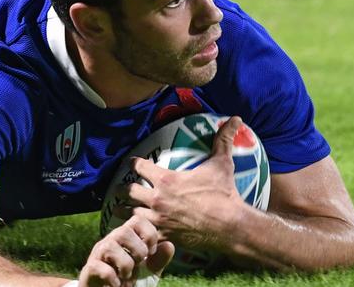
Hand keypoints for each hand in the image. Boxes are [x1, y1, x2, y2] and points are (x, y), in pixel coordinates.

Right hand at [78, 215, 173, 286]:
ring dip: (125, 264)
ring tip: (127, 277)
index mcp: (126, 238)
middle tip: (138, 265)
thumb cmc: (128, 282)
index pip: (137, 220)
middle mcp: (111, 241)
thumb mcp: (148, 272)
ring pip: (110, 246)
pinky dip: (113, 278)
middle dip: (138, 251)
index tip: (151, 252)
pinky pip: (99, 267)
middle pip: (124, 231)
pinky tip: (117, 284)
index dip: (149, 234)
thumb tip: (169, 245)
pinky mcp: (90, 270)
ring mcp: (98, 255)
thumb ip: (158, 260)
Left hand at [122, 117, 246, 250]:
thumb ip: (223, 140)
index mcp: (166, 179)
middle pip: (128, 191)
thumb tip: (235, 119)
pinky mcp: (163, 235)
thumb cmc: (223, 193)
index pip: (139, 166)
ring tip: (117, 208)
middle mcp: (157, 198)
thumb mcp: (221, 163)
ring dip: (122, 210)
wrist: (229, 225)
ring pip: (129, 213)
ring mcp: (158, 218)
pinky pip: (142, 232)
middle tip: (119, 189)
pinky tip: (133, 229)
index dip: (133, 163)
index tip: (130, 163)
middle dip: (122, 189)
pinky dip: (136, 230)